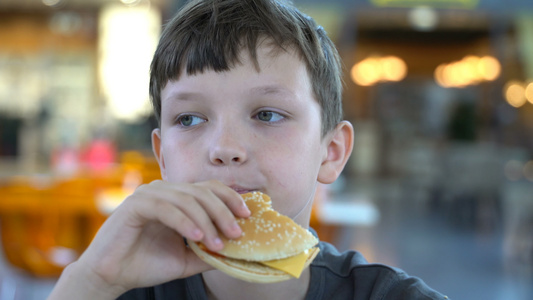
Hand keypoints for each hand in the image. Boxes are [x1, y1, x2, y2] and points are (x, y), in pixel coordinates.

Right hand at [48, 180, 249, 298]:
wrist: (111, 276)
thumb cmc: (146, 264)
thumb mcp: (187, 258)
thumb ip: (210, 251)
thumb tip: (240, 252)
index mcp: (176, 198)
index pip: (209, 189)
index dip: (230, 199)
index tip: (247, 216)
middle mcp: (164, 190)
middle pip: (202, 192)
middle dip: (223, 212)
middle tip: (237, 234)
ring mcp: (149, 194)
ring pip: (187, 199)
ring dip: (206, 221)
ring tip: (218, 244)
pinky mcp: (135, 204)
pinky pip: (167, 208)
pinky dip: (184, 222)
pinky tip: (197, 238)